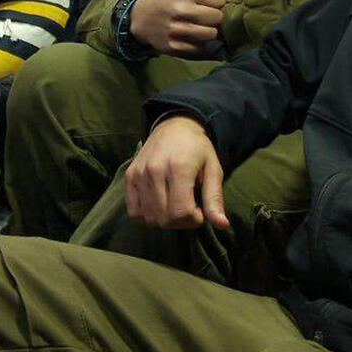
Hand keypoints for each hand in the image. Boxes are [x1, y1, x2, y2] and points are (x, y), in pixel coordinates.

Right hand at [124, 114, 228, 229]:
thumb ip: (214, 198)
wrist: (173, 126)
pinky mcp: (129, 177)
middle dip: (181, 222)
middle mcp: (155, 171)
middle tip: (189, 208)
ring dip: (165, 220)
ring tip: (175, 205)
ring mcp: (139, 174)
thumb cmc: (197, 148)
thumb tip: (222, 225)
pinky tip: (159, 204)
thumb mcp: (213, 169)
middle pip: (165, 218)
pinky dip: (147, 215)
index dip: (194, 219)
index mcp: (179, 168)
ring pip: (149, 218)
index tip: (200, 209)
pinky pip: (134, 212)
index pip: (181, 212)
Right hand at [129, 0, 226, 55]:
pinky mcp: (173, 46)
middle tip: (206, 14)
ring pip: (210, 34)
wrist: (140, 18)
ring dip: (208, 31)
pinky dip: (199, 45)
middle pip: (217, 18)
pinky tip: (192, 37)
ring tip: (201, 25)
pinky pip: (198, 49)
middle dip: (214, 16)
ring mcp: (176, 30)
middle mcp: (181, 11)